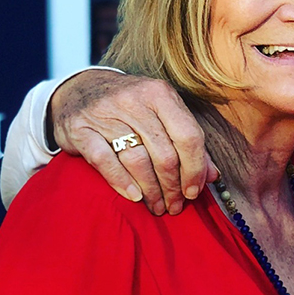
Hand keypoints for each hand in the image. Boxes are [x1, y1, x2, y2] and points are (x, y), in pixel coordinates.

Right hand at [49, 70, 216, 214]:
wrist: (80, 88)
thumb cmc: (131, 106)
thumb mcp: (162, 112)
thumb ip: (187, 141)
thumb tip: (213, 175)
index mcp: (160, 94)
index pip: (188, 136)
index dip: (195, 169)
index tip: (194, 191)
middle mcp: (134, 100)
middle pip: (164, 153)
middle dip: (173, 186)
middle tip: (175, 206)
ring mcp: (105, 114)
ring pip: (137, 160)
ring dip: (151, 190)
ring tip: (157, 206)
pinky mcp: (81, 129)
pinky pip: (105, 162)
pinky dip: (122, 183)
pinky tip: (134, 197)